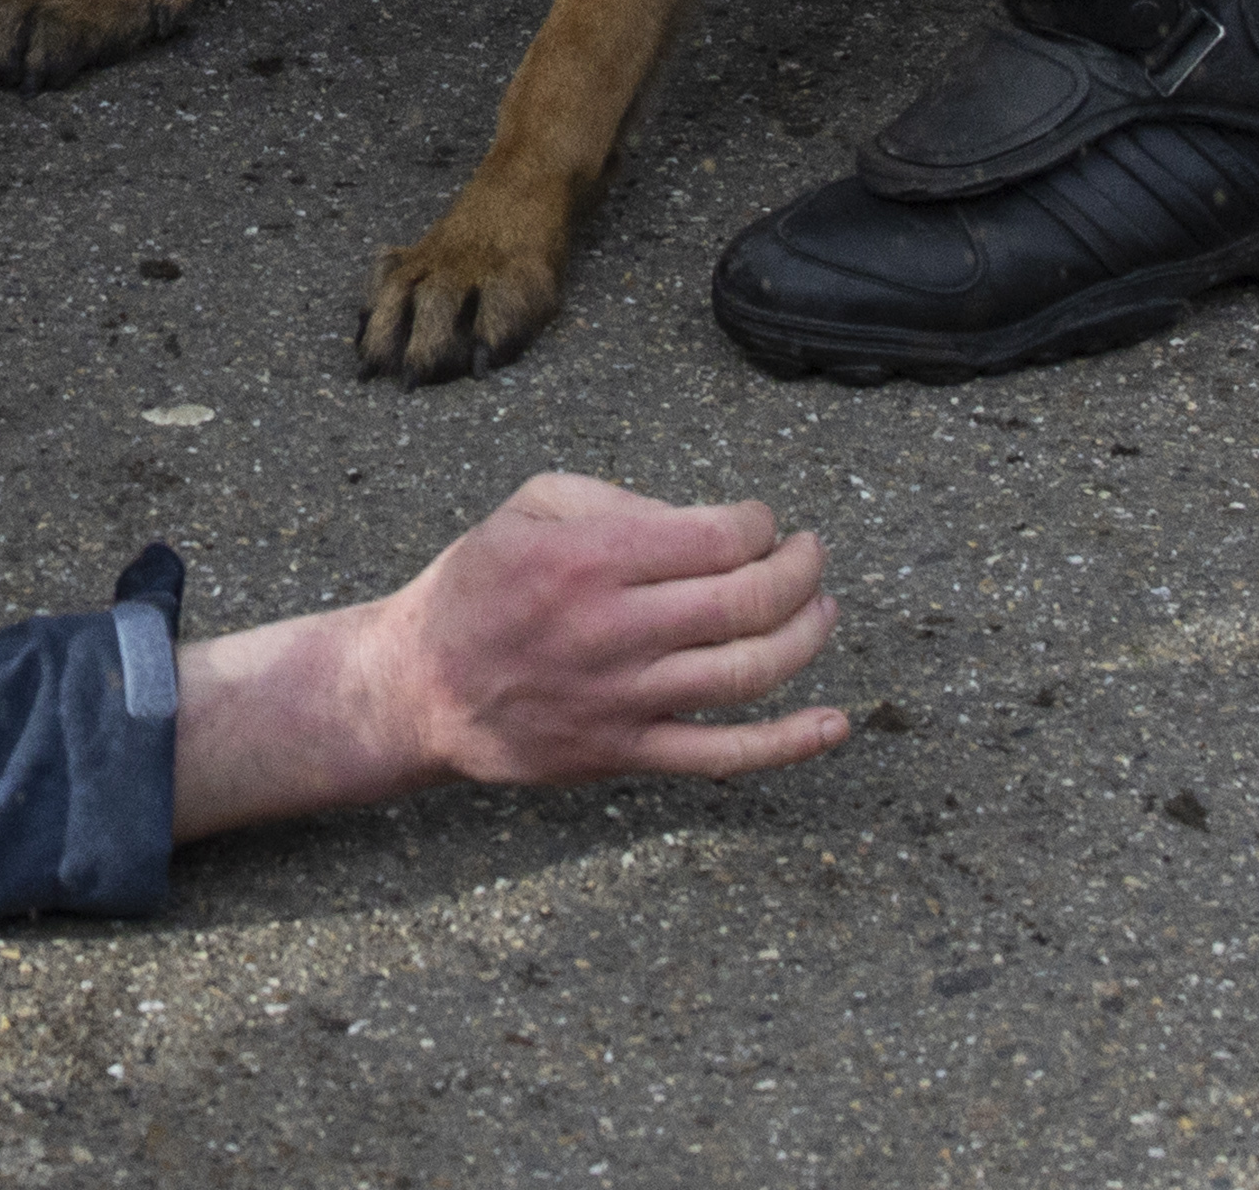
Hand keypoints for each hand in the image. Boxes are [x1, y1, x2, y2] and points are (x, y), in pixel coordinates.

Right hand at [168, 473, 844, 835]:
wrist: (423, 687)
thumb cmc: (479, 585)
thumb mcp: (530, 508)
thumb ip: (619, 501)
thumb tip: (706, 525)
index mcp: (590, 557)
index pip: (718, 537)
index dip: (760, 524)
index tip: (760, 521)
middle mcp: (614, 628)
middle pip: (747, 602)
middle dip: (800, 571)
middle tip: (812, 555)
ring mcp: (626, 699)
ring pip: (749, 672)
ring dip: (807, 637)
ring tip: (823, 609)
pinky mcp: (629, 753)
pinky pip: (727, 755)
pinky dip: (791, 744)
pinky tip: (835, 724)